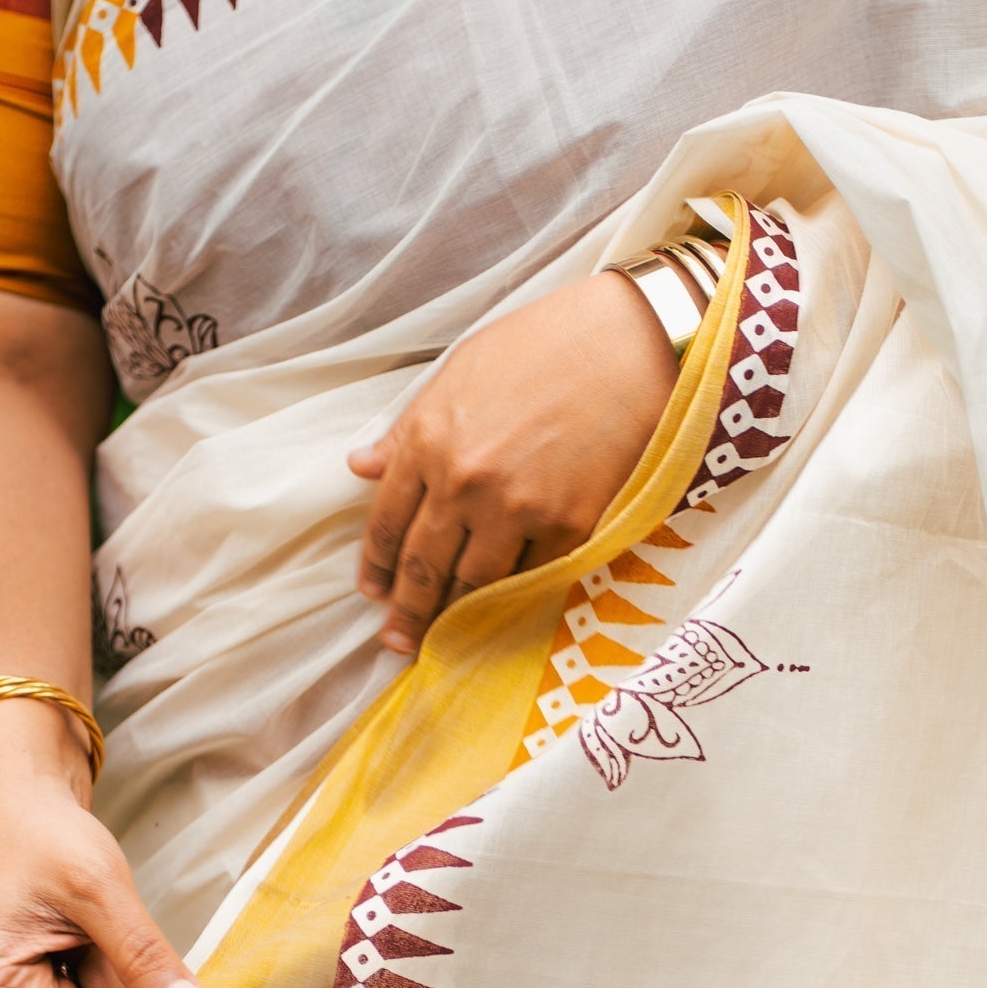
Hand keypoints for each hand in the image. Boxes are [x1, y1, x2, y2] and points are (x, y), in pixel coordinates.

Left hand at [348, 269, 679, 652]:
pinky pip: (531, 577)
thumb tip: (361, 467)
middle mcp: (465, 482)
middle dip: (407, 611)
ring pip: (474, 583)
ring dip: (455, 617)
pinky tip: (501, 612)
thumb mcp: (458, 372)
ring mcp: (517, 509)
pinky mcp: (568, 526)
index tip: (373, 593)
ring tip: (444, 639)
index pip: (387, 523)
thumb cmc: (541, 347)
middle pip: (424, 566)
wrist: (625, 345)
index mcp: (429, 441)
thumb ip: (408, 429)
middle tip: (398, 642)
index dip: (377, 567)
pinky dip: (514, 598)